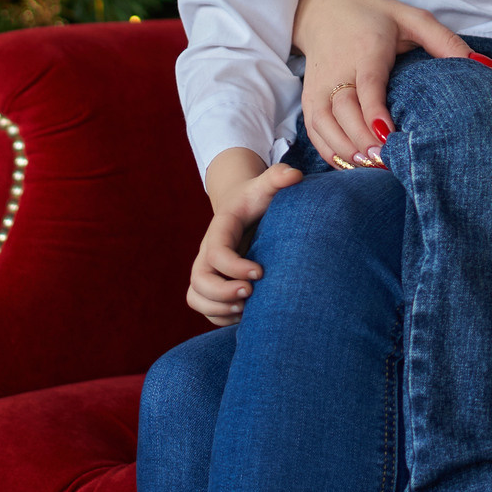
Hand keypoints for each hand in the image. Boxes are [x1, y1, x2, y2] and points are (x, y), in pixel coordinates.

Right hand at [188, 149, 301, 325]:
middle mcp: (207, 251)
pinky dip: (220, 316)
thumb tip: (295, 175)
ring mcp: (207, 269)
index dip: (235, 267)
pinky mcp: (211, 283)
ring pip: (195, 297)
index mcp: (220, 229)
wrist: (243, 206)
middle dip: (222, 292)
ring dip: (218, 308)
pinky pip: (204, 307)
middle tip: (251, 294)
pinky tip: (245, 314)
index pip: (215, 253)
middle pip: (199, 279)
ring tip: (246, 309)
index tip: (261, 272)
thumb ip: (278, 177)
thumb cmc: (257, 197)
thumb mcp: (266, 184)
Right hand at [292, 0, 477, 169]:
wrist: (321, 9)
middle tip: (386, 163)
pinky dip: (330, 152)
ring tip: (371, 168)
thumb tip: (487, 67)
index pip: (367, 85)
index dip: (374, 112)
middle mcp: (337, 70)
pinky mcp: (309, 99)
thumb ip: (446, 42)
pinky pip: (315, 132)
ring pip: (325, 124)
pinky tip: (351, 166)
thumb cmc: (374, 16)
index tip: (386, 136)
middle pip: (344, 111)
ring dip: (346, 150)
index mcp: (365, 49)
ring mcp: (319, 86)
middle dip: (362, 140)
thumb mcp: (412, 18)